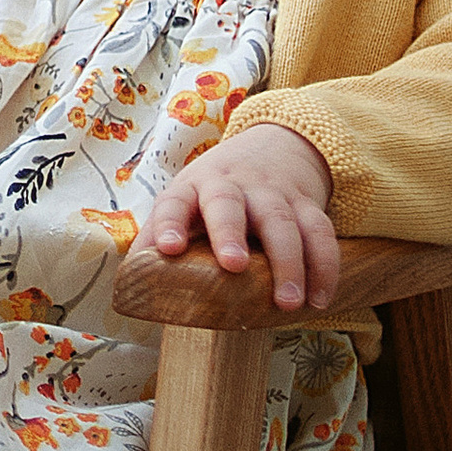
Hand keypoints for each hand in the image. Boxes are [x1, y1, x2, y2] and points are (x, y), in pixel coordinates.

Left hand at [143, 127, 339, 310]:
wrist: (274, 147)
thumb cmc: (217, 191)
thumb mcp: (185, 201)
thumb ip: (158, 237)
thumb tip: (127, 284)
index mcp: (193, 188)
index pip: (174, 203)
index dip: (167, 224)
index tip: (167, 248)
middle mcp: (232, 186)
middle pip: (229, 205)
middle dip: (230, 233)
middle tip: (233, 265)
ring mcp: (272, 194)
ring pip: (282, 222)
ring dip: (288, 263)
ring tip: (287, 303)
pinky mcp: (307, 205)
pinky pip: (320, 233)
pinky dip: (324, 266)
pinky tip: (320, 298)